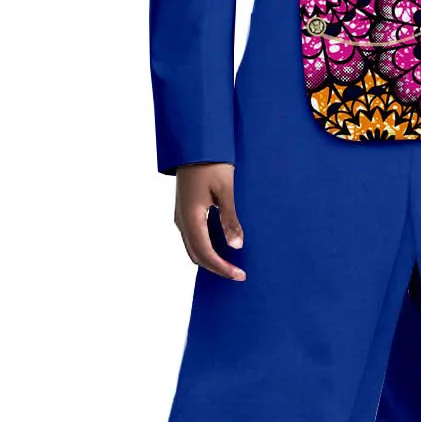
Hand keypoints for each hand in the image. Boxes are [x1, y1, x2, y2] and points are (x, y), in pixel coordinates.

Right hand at [174, 164, 245, 280]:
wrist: (195, 145)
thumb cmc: (212, 164)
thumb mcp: (226, 191)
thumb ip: (230, 219)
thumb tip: (236, 246)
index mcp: (191, 217)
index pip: (205, 253)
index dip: (222, 268)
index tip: (239, 275)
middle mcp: (182, 220)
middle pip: (196, 256)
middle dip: (216, 268)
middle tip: (238, 274)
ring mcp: (181, 216)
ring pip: (193, 248)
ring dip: (210, 260)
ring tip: (231, 264)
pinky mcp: (184, 211)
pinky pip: (192, 238)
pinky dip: (205, 248)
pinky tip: (221, 246)